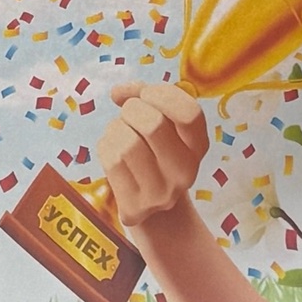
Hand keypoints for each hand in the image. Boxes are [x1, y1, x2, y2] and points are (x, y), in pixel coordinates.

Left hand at [97, 80, 276, 301]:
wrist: (151, 208)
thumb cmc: (151, 151)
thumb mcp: (162, 123)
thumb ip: (145, 97)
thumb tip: (119, 93)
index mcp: (197, 147)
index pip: (190, 112)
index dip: (162, 93)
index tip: (147, 93)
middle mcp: (185, 173)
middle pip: (153, 123)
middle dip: (132, 109)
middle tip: (129, 115)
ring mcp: (161, 194)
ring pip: (127, 142)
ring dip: (115, 128)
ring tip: (121, 135)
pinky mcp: (135, 209)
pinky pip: (110, 160)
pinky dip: (104, 146)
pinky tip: (112, 153)